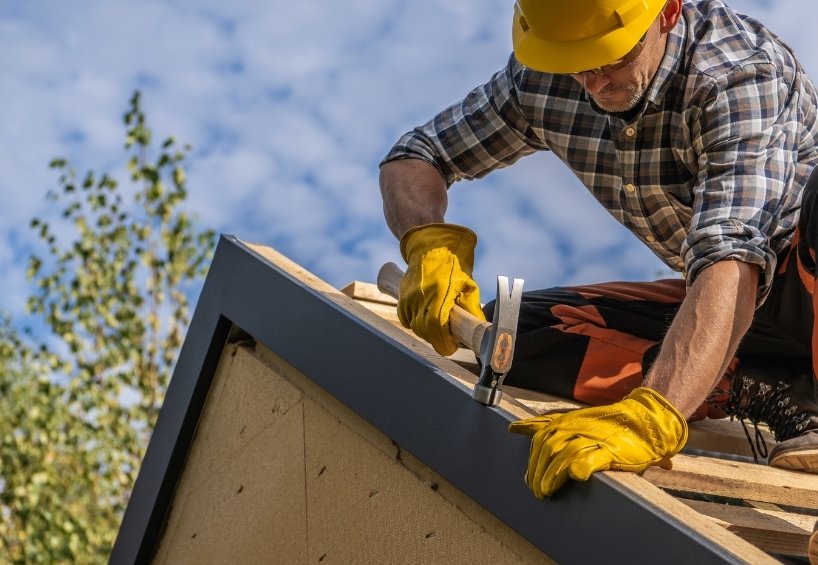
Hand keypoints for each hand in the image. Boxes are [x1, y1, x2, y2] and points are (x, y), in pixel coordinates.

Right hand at [398, 223, 485, 355]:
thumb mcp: (467, 284)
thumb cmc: (452, 265)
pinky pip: (405, 318)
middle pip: (424, 331)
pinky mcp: (402, 296)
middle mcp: (421, 297)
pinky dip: (415, 323)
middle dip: (437, 339)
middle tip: (448, 339)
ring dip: (427, 331)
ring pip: (415, 326)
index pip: (436, 327)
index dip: (443, 342)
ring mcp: (409, 297)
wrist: (430, 247)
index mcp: (439, 294)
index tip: (451, 347)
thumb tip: (478, 326)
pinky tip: (426, 318)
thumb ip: (471, 307)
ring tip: (439, 327)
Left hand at [508, 387, 687, 497]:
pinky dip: (581, 466)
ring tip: (546, 491)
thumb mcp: (571, 421)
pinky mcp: (610, 450)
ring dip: (553, 474)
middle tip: (537, 491)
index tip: (528, 479)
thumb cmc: (604, 426)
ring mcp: (593, 438)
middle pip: (548, 448)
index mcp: (565, 421)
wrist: (643, 423)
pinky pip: (592, 457)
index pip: (540, 439)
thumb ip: (543, 424)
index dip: (532, 460)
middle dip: (539, 471)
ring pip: (565, 454)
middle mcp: (576, 427)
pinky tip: (575, 476)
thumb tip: (514, 428)